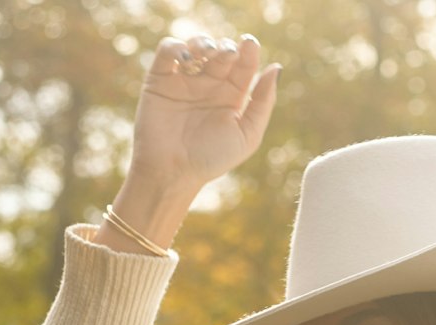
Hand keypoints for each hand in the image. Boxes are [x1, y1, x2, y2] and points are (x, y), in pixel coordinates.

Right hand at [129, 30, 279, 193]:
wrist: (173, 172)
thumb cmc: (211, 159)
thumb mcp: (247, 135)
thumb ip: (263, 103)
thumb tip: (275, 68)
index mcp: (231, 96)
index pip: (243, 64)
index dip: (248, 51)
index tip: (249, 45)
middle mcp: (209, 85)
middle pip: (221, 51)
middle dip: (226, 47)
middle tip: (227, 54)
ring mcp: (185, 80)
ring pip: (196, 45)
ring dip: (204, 42)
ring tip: (208, 53)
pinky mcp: (160, 79)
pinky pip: (168, 50)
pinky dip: (176, 46)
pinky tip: (187, 59)